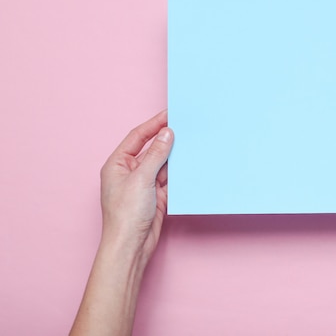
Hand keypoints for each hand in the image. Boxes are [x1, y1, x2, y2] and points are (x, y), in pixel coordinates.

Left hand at [71, 110, 173, 335]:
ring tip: (192, 143)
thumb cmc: (126, 215)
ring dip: (175, 156)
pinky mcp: (156, 196)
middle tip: (185, 126)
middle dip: (167, 139)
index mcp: (118, 164)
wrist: (131, 246)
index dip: (154, 124)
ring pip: (163, 163)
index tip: (170, 114)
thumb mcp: (141, 178)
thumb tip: (167, 134)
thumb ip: (156, 154)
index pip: (138, 137)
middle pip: (152, 149)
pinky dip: (179, 171)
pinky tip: (190, 164)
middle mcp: (130, 172)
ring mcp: (143, 184)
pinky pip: (170, 178)